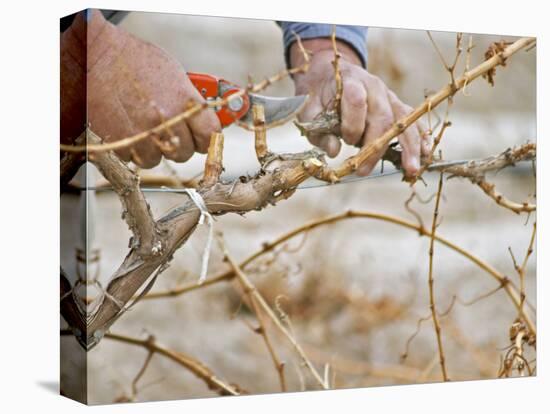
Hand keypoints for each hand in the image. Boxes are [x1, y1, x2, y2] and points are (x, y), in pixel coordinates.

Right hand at [60, 10, 220, 167]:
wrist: (97, 54)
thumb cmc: (136, 60)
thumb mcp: (174, 73)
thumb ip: (192, 101)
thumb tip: (210, 120)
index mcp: (185, 101)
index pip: (210, 136)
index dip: (206, 138)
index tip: (202, 137)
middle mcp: (167, 120)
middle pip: (185, 153)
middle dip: (180, 144)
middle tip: (170, 130)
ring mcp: (143, 133)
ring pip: (157, 160)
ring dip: (153, 149)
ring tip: (145, 128)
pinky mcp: (120, 142)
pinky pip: (133, 158)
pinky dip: (131, 148)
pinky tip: (127, 127)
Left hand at [290, 39, 430, 175]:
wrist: (332, 77)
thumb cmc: (320, 97)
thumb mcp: (309, 111)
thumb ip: (318, 132)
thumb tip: (333, 151)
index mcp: (351, 82)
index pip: (357, 101)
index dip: (352, 124)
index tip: (345, 141)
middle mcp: (374, 87)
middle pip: (383, 116)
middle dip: (376, 147)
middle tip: (364, 171)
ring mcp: (389, 96)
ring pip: (404, 120)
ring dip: (410, 146)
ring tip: (411, 169)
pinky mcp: (398, 106)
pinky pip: (413, 121)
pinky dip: (421, 137)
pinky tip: (426, 154)